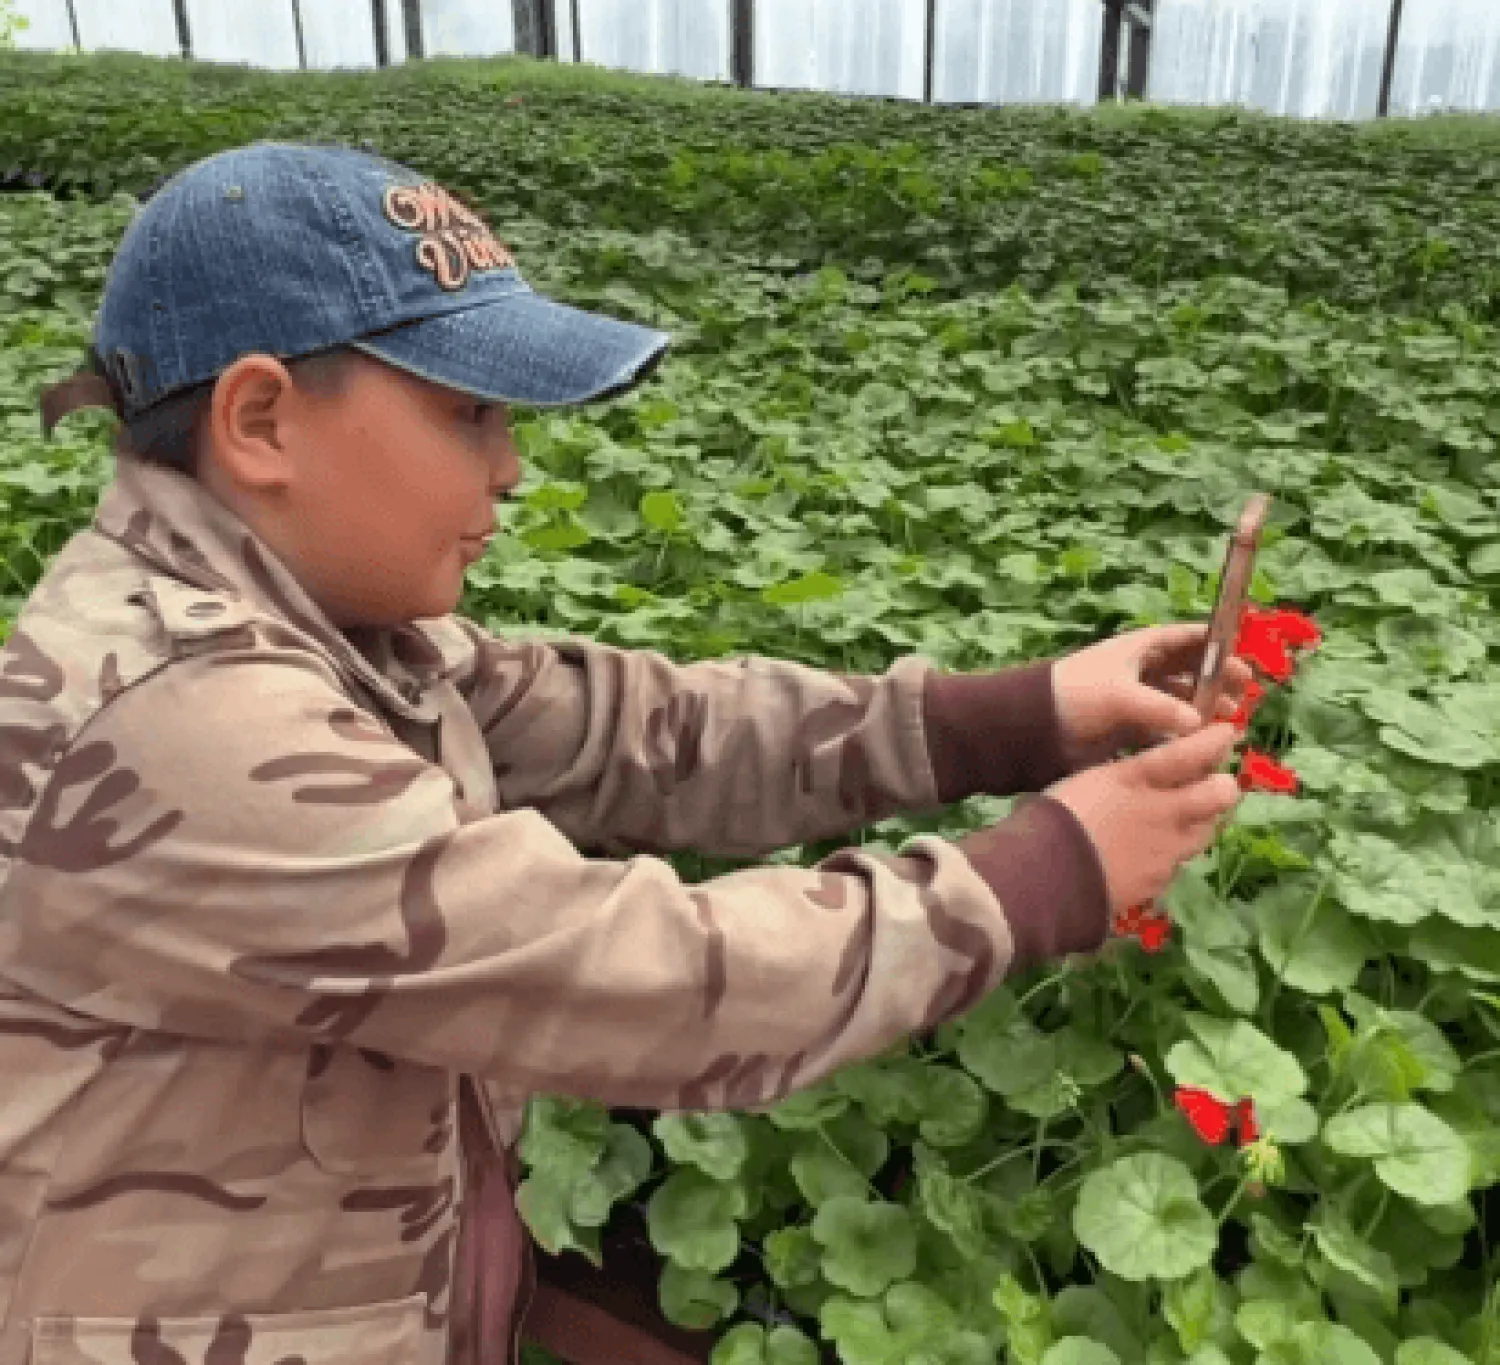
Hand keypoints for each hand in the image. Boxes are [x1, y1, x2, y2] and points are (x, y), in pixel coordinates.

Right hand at [1044, 722, 1242, 918]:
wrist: (1047, 875)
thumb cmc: (1056, 816)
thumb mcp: (1087, 781)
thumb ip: (1124, 775)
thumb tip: (1142, 772)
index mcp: (1136, 779)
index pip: (1188, 753)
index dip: (1212, 742)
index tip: (1225, 734)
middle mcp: (1161, 812)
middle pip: (1217, 795)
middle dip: (1225, 786)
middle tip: (1221, 784)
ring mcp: (1165, 850)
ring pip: (1206, 832)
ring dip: (1203, 821)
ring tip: (1190, 819)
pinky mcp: (1159, 880)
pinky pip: (1178, 863)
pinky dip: (1172, 855)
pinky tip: (1153, 855)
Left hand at [1052, 622, 1254, 772]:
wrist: (1033, 726)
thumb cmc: (1075, 695)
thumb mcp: (1118, 695)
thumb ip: (1160, 708)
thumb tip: (1199, 724)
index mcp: (1140, 647)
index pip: (1187, 638)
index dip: (1216, 645)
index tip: (1242, 659)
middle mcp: (1143, 669)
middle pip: (1190, 669)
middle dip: (1218, 679)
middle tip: (1243, 695)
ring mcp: (1137, 697)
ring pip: (1181, 699)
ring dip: (1206, 707)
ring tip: (1230, 720)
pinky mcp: (1130, 725)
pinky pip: (1167, 725)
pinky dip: (1185, 731)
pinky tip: (1202, 742)